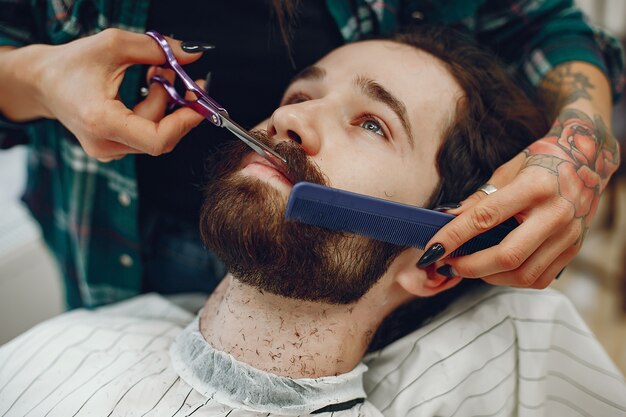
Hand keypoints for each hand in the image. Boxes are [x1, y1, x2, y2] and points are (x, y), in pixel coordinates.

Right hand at [4, 29, 204, 160]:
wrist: (42, 81)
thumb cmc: (70, 64)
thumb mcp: (113, 45)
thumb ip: (157, 50)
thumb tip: (193, 55)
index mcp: (101, 122)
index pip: (158, 140)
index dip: (185, 122)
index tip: (198, 99)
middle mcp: (105, 144)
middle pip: (161, 134)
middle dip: (176, 103)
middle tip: (179, 73)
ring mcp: (108, 151)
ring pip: (155, 134)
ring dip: (165, 103)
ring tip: (157, 73)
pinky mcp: (112, 148)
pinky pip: (145, 135)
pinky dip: (154, 111)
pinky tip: (149, 89)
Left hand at [418, 109, 619, 287]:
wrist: (586, 161)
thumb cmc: (541, 162)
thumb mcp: (507, 171)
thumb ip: (477, 200)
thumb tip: (445, 220)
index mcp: (535, 187)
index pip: (485, 218)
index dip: (454, 236)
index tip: (432, 248)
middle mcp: (555, 214)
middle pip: (507, 255)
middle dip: (469, 266)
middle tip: (448, 263)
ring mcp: (568, 235)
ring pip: (523, 274)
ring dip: (488, 276)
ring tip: (468, 267)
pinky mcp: (573, 250)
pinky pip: (538, 279)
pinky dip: (511, 279)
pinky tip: (495, 270)